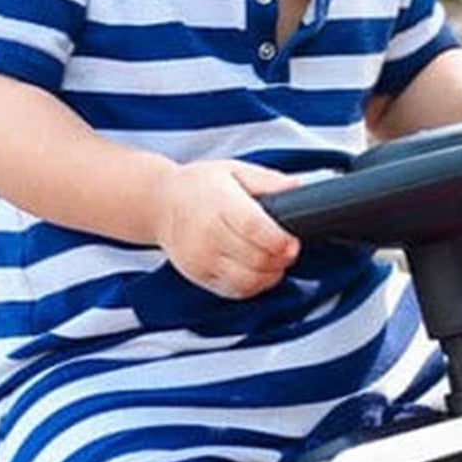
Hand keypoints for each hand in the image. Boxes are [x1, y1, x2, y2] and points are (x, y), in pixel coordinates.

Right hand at [156, 160, 301, 297]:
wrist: (161, 204)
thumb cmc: (199, 186)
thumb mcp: (235, 171)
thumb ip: (269, 181)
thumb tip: (300, 188)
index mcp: (219, 204)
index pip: (254, 228)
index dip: (279, 240)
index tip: (293, 241)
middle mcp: (208, 235)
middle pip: (256, 258)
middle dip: (281, 258)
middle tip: (288, 248)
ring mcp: (202, 259)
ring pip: (248, 281)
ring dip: (271, 275)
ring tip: (275, 260)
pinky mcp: (200, 276)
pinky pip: (235, 290)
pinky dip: (255, 285)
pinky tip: (259, 270)